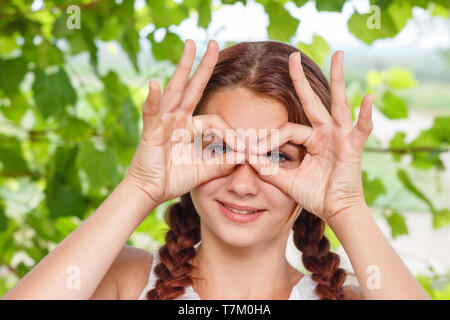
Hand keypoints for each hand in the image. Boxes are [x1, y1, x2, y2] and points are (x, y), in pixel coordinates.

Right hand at [125, 39, 244, 205]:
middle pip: (192, 87)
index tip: (244, 149)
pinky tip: (155, 85)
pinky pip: (151, 114)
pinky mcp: (150, 132)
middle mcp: (176, 118)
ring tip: (190, 45)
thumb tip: (248, 155)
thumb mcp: (206, 169)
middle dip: (203, 66)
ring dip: (182, 67)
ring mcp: (162, 122)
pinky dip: (152, 100)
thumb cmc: (175, 178)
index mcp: (189, 125)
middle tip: (213, 42)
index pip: (215, 120)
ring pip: (174, 90)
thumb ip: (225, 161)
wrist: (152, 191)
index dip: (231, 134)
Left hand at [249, 51, 373, 223]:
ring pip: (338, 104)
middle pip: (311, 101)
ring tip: (339, 55)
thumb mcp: (287, 181)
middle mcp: (324, 133)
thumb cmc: (314, 195)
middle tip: (293, 56)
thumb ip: (269, 170)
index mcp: (309, 139)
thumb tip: (247, 157)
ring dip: (338, 79)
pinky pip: (361, 128)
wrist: (335, 211)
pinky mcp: (353, 146)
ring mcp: (340, 137)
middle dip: (301, 80)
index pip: (285, 130)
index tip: (251, 152)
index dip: (269, 141)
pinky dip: (366, 114)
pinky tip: (368, 97)